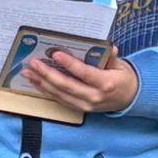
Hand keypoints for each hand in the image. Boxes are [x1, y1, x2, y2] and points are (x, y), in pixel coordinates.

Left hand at [20, 46, 138, 114]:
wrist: (129, 99)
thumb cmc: (124, 78)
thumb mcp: (121, 66)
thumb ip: (112, 58)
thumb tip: (109, 48)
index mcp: (105, 84)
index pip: (84, 74)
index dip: (69, 64)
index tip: (56, 54)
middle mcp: (93, 97)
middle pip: (66, 85)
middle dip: (47, 74)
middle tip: (33, 63)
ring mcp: (85, 105)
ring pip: (59, 94)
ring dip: (41, 83)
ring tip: (28, 72)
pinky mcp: (79, 109)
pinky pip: (60, 100)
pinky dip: (46, 91)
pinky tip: (36, 82)